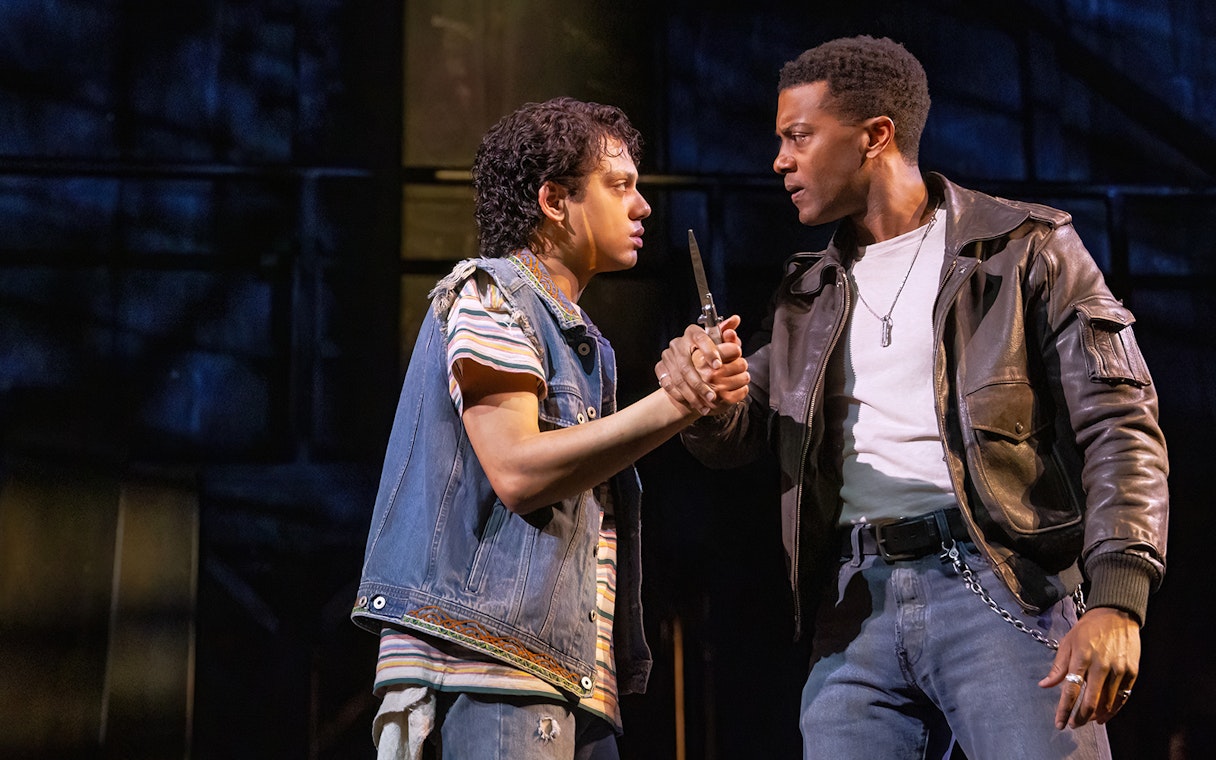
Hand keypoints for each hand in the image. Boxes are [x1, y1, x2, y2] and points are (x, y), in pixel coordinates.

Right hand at [655, 314, 747, 415]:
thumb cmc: (706, 349)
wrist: (686, 361)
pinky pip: (668, 385)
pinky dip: (681, 396)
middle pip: (686, 365)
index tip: (719, 366)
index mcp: (692, 333)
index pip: (699, 338)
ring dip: (693, 395)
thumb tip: (735, 320)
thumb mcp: (718, 341)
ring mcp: (667, 357)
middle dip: (700, 384)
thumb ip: (727, 333)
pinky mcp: (660, 368)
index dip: (709, 351)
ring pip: (678, 379)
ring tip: (707, 405)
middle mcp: (678, 344)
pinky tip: (694, 405)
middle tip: (713, 396)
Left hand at [1038, 607, 1138, 728]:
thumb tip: (1044, 685)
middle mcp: (1101, 666)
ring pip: (1107, 703)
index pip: (1070, 690)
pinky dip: (1113, 709)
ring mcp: (1118, 670)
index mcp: (1081, 657)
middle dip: (1080, 718)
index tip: (1059, 723)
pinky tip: (1105, 715)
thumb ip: (1058, 667)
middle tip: (1073, 725)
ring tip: (1087, 720)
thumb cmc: (1088, 629)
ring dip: (1096, 716)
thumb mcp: (1067, 643)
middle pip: (1090, 701)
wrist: (1116, 615)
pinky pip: (1122, 697)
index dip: (1064, 710)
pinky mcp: (1132, 672)